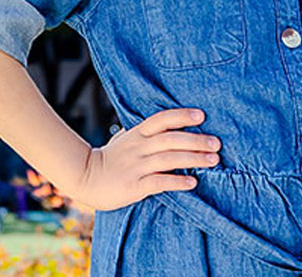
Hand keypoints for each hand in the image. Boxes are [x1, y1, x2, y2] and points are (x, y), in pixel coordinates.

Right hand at [74, 108, 221, 211]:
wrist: (84, 178)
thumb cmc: (108, 159)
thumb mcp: (124, 139)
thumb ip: (142, 132)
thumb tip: (161, 124)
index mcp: (137, 134)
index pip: (162, 119)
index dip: (181, 116)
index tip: (201, 116)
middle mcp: (139, 147)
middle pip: (171, 139)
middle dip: (196, 140)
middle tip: (217, 143)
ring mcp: (137, 166)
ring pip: (169, 159)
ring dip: (193, 159)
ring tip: (213, 161)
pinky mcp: (135, 186)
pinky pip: (159, 182)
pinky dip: (177, 181)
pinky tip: (192, 182)